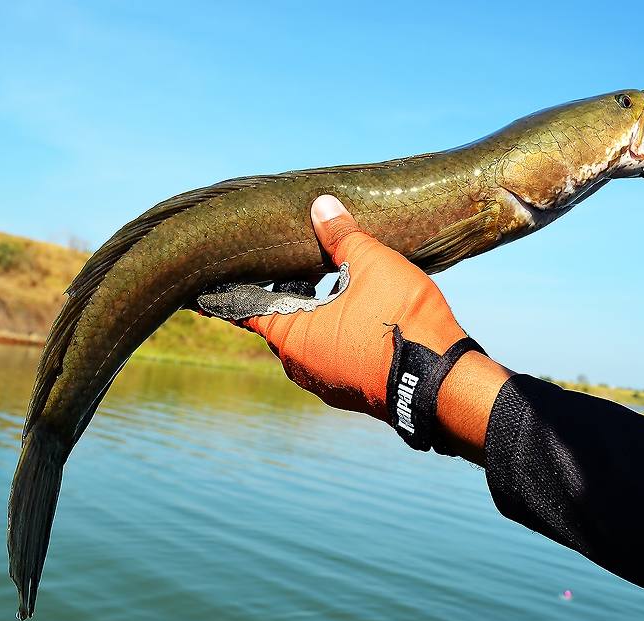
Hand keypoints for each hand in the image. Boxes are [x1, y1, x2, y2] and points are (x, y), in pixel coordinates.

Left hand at [199, 195, 510, 461]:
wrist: (442, 383)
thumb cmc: (399, 320)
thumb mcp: (369, 263)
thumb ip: (341, 235)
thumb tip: (322, 205)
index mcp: (290, 335)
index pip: (242, 308)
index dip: (224, 292)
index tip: (201, 289)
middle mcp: (299, 365)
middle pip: (277, 322)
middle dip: (281, 293)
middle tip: (287, 264)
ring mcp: (325, 383)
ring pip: (307, 340)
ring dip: (312, 313)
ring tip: (328, 282)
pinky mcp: (352, 392)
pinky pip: (331, 355)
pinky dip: (333, 332)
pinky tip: (356, 311)